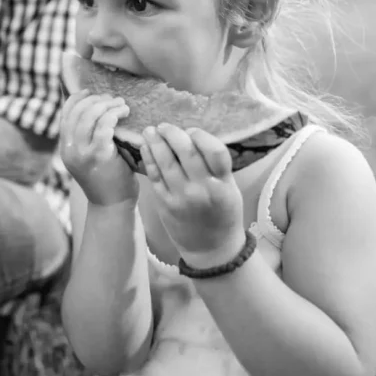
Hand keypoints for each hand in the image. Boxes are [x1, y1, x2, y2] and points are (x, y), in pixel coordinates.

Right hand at [60, 90, 135, 206]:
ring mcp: (81, 153)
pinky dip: (113, 115)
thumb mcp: (90, 156)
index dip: (78, 98)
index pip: (66, 113)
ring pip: (89, 116)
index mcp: (65, 147)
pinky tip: (124, 113)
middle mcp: (69, 149)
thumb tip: (96, 108)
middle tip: (113, 99)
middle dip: (97, 99)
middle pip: (78, 111)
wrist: (112, 205)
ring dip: (107, 105)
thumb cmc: (108, 178)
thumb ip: (87, 137)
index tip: (92, 92)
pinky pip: (103, 126)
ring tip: (122, 105)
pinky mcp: (98, 156)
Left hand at [141, 124, 245, 268]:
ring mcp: (181, 197)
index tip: (192, 131)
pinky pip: (154, 176)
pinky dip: (148, 159)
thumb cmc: (223, 214)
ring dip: (156, 142)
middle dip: (173, 134)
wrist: (211, 248)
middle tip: (164, 126)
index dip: (201, 136)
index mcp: (223, 184)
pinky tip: (145, 147)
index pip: (214, 151)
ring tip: (150, 131)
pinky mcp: (164, 204)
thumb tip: (193, 138)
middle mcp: (202, 189)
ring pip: (166, 162)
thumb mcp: (230, 189)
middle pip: (186, 152)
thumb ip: (215, 167)